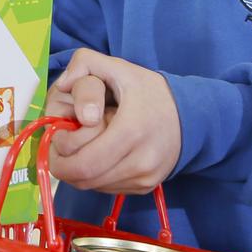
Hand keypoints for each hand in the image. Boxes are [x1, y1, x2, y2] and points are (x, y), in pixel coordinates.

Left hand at [47, 49, 180, 194]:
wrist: (191, 115)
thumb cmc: (148, 91)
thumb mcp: (118, 66)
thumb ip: (84, 62)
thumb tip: (63, 85)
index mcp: (131, 131)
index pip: (82, 163)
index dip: (60, 150)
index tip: (60, 132)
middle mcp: (140, 161)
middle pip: (83, 178)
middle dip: (62, 163)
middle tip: (60, 144)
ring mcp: (144, 178)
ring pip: (92, 186)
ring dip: (77, 171)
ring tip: (80, 147)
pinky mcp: (146, 187)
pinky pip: (107, 189)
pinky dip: (94, 176)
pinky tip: (99, 155)